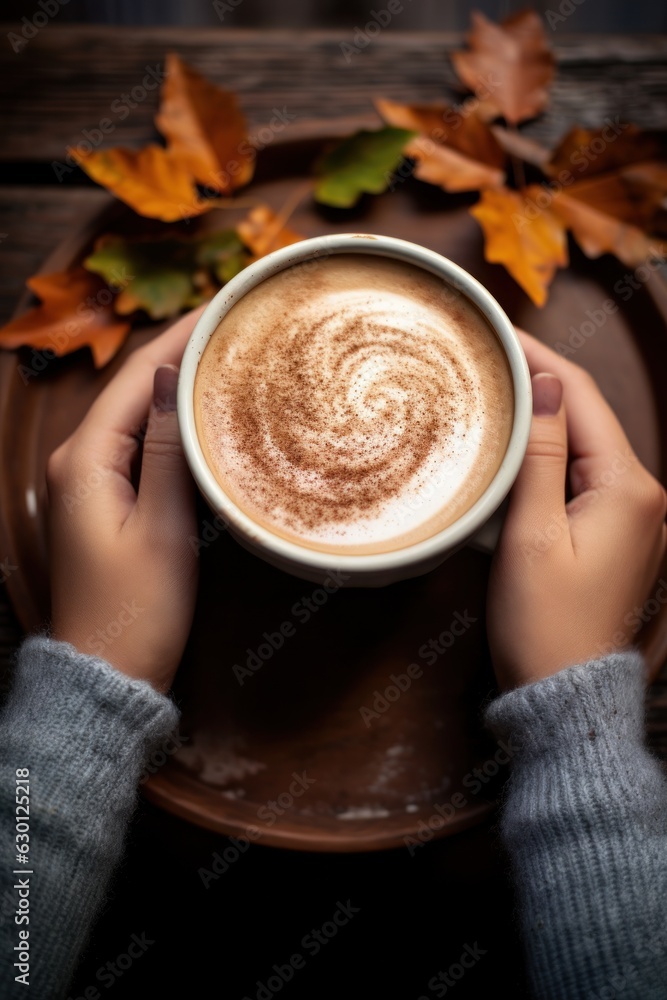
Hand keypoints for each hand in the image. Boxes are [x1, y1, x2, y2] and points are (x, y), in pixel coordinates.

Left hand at [46, 308, 204, 692]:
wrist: (108, 673)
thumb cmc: (137, 609)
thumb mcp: (161, 527)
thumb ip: (168, 450)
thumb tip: (173, 376)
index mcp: (84, 459)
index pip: (137, 376)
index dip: (181, 333)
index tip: (223, 303)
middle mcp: (78, 460)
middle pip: (135, 387)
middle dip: (182, 347)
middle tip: (235, 320)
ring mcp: (90, 480)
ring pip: (139, 412)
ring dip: (179, 380)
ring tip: (228, 352)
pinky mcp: (107, 500)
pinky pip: (141, 442)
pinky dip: (173, 419)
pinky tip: (204, 410)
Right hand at [487, 330, 666, 690]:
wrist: (567, 694)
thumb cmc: (545, 625)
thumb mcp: (531, 534)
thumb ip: (541, 455)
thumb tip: (546, 385)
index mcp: (629, 489)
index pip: (582, 399)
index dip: (540, 360)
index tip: (501, 335)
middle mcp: (644, 497)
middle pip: (588, 417)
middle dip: (541, 382)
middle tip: (491, 357)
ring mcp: (635, 517)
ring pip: (586, 445)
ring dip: (545, 417)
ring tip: (498, 390)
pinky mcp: (617, 535)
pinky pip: (584, 477)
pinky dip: (552, 454)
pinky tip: (520, 444)